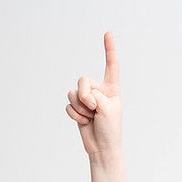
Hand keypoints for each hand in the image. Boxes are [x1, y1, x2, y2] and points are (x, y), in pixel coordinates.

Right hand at [65, 31, 121, 157]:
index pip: (111, 66)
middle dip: (85, 94)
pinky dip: (75, 114)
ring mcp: (87, 100)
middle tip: (93, 108)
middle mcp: (98, 91)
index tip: (108, 33)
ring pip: (74, 93)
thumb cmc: (110, 129)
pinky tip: (84, 122)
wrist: (102, 148)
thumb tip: (79, 95)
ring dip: (80, 107)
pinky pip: (69, 105)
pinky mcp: (78, 109)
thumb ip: (93, 94)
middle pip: (83, 80)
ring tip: (91, 118)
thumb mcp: (107, 107)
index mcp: (111, 88)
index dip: (109, 50)